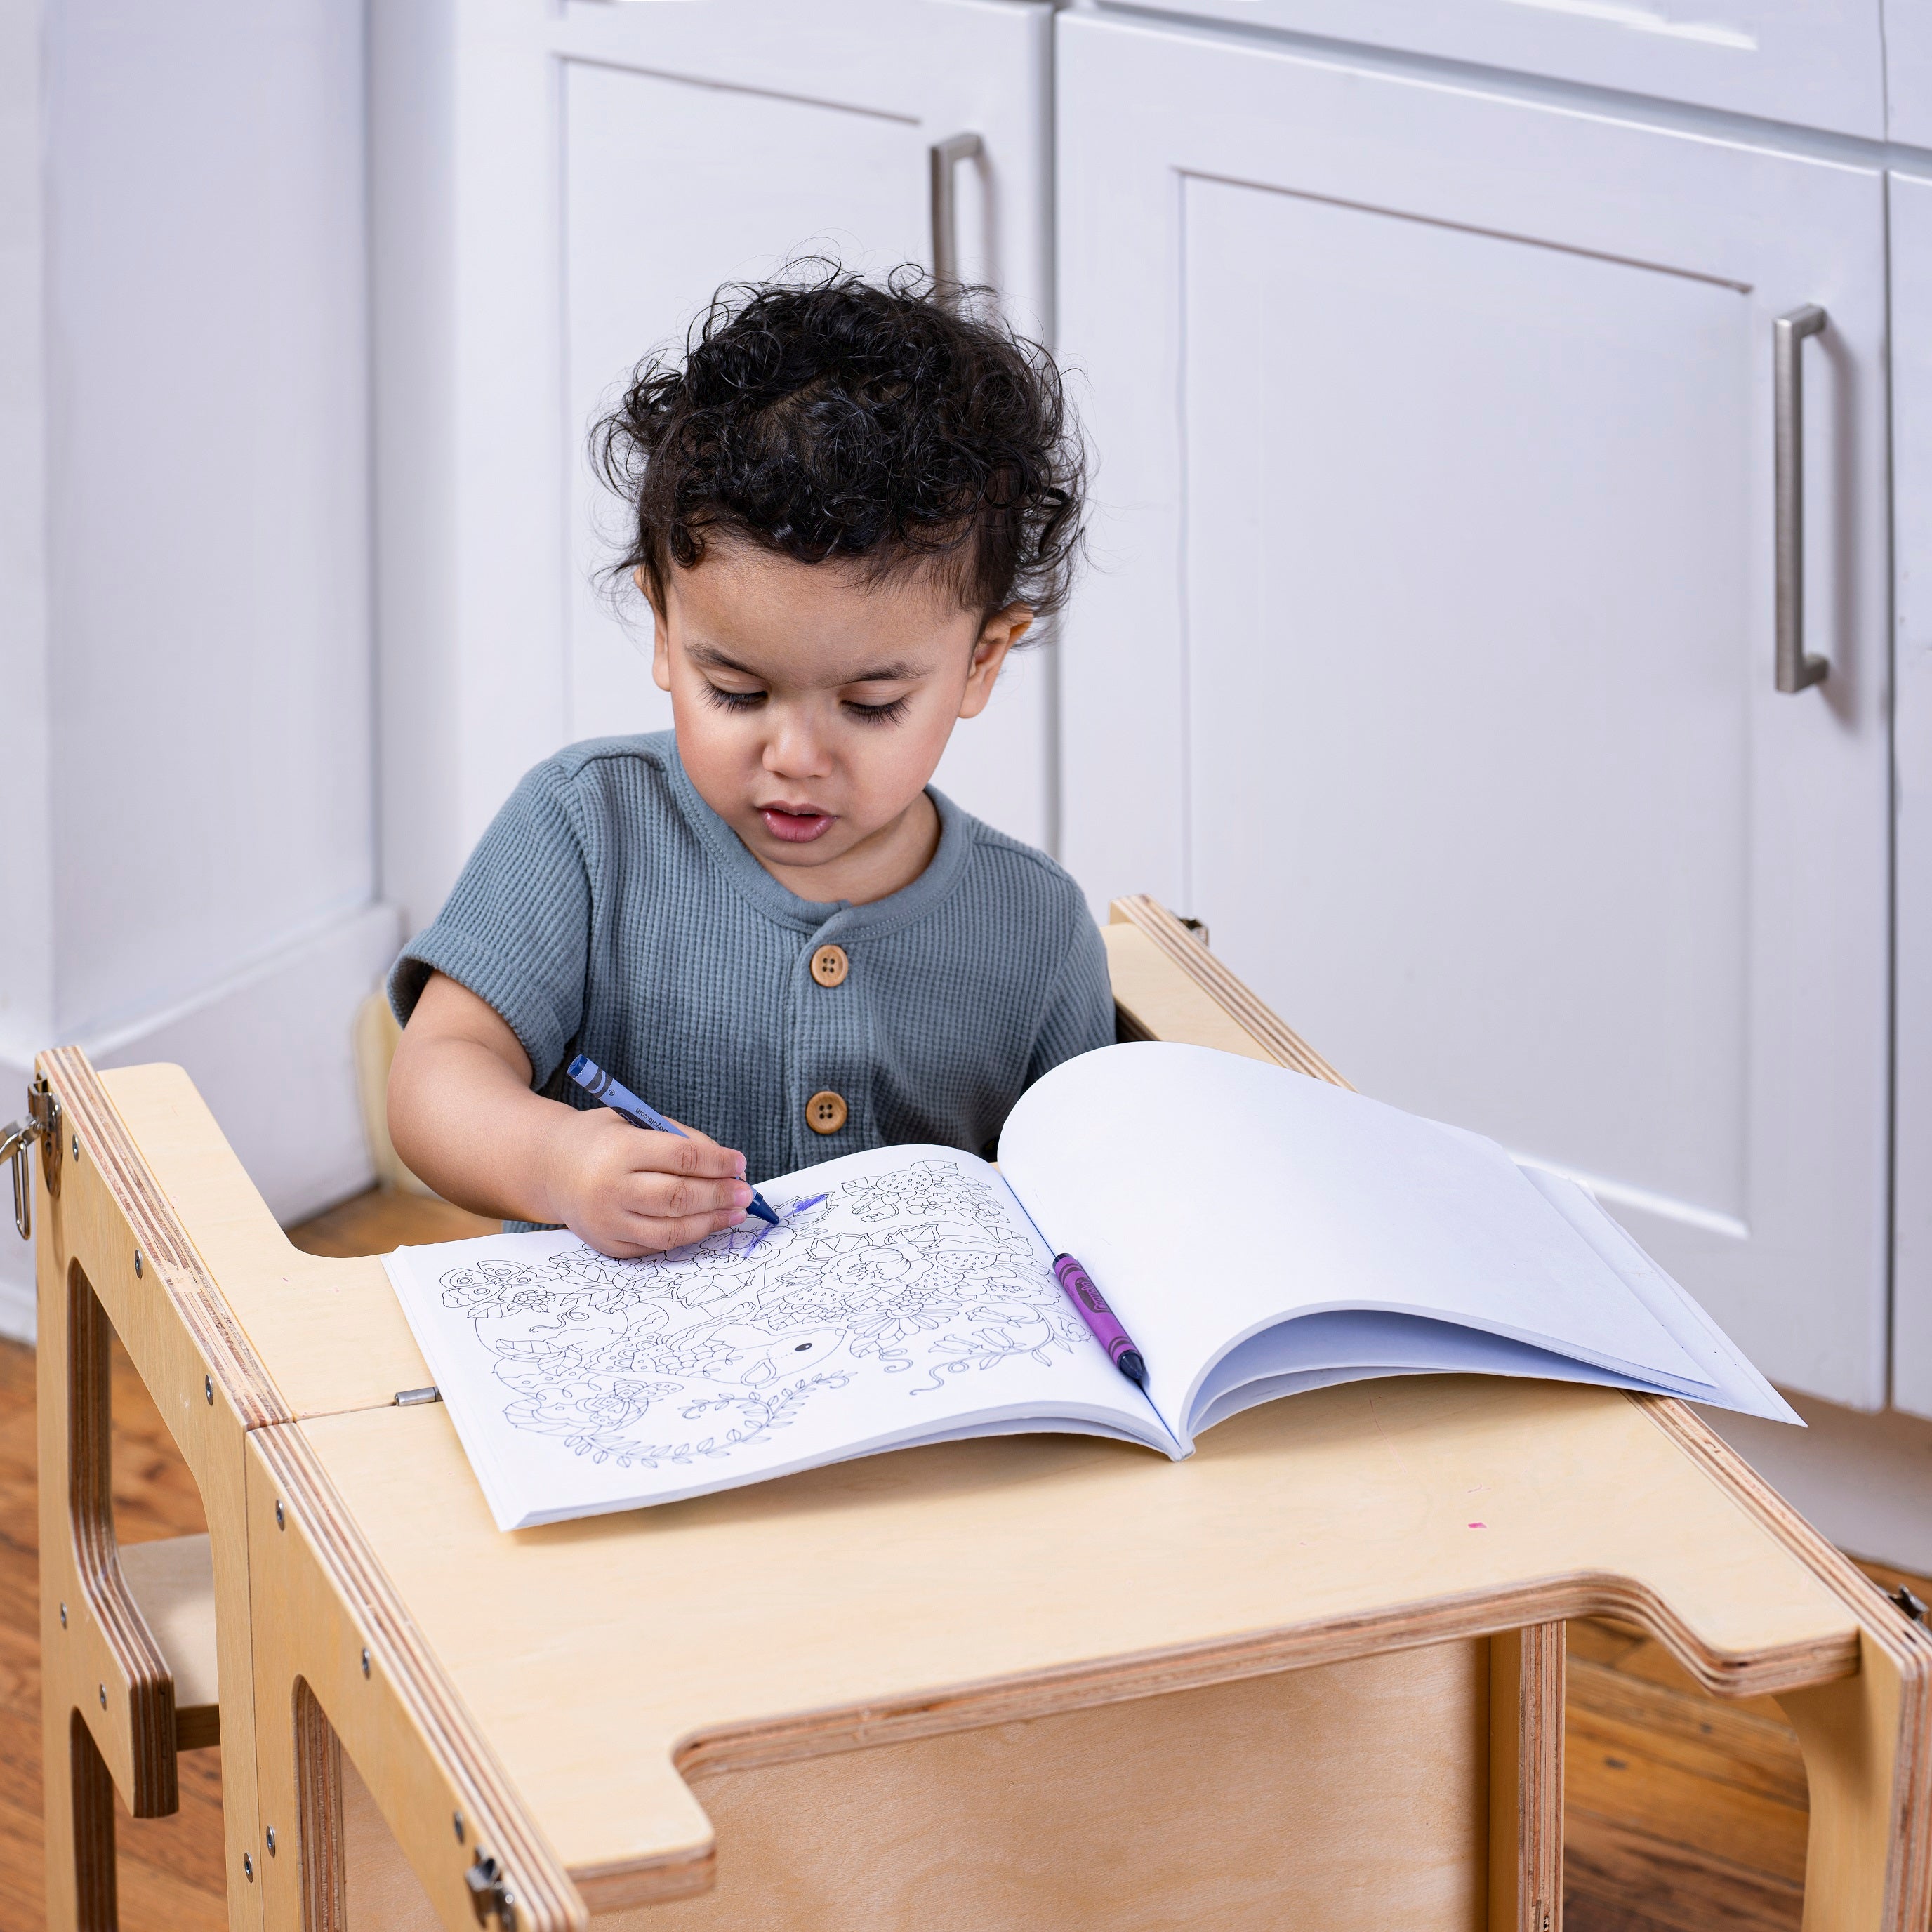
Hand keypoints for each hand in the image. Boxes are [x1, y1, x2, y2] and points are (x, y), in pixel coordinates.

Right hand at [541, 1106, 751, 1257]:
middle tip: (745, 1192)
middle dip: (719, 1195)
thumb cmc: (602, 1139)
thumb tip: (727, 1165)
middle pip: (679, 1197)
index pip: (681, 1157)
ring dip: (711, 1222)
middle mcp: (610, 1189)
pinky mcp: (609, 1244)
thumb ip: (680, 1139)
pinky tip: (706, 1224)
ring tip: (735, 1212)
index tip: (739, 1162)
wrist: (550, 1167)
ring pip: (671, 1230)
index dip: (717, 1162)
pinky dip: (686, 1237)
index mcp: (619, 1149)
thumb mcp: (636, 1121)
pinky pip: (656, 1246)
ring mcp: (607, 1222)